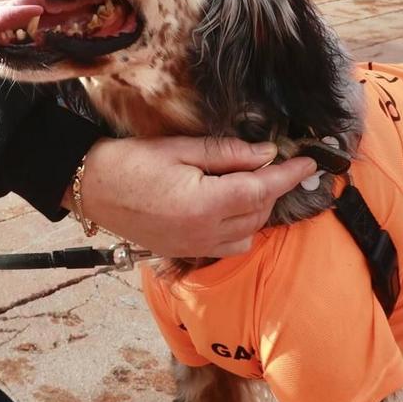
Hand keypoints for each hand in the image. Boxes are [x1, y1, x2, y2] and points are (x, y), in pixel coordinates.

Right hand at [71, 137, 316, 257]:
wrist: (91, 188)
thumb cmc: (131, 162)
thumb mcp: (181, 149)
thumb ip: (227, 154)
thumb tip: (267, 154)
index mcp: (206, 204)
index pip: (263, 190)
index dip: (290, 175)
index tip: (310, 162)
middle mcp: (205, 233)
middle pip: (259, 211)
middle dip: (273, 187)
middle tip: (275, 162)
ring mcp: (195, 247)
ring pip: (249, 232)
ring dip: (258, 207)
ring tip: (252, 181)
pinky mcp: (186, 252)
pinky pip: (230, 244)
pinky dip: (242, 226)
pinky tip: (233, 206)